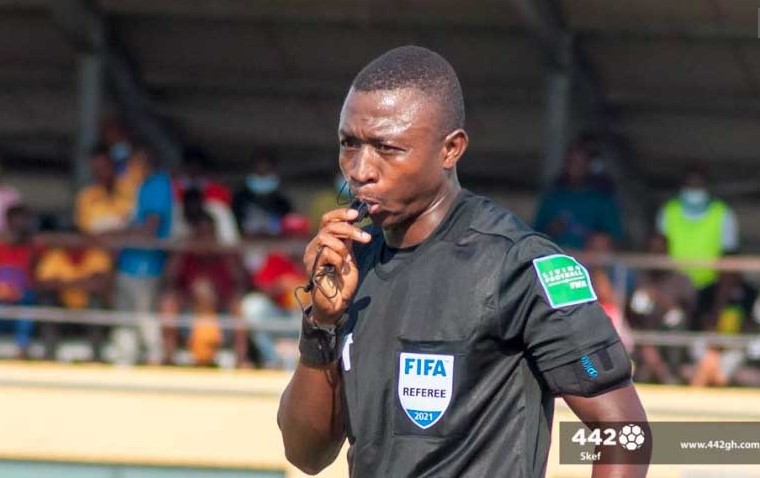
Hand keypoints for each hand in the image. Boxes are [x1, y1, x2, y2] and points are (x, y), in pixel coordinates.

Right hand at [303, 207, 371, 324]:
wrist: (338, 302)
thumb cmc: (343, 280)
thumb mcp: (349, 255)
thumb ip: (348, 240)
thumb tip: (354, 220)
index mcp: (323, 241)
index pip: (327, 219)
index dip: (341, 214)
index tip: (356, 214)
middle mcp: (314, 246)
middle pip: (328, 225)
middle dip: (350, 229)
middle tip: (365, 238)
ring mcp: (311, 256)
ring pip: (326, 237)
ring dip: (343, 247)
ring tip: (348, 261)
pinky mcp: (312, 267)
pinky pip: (326, 253)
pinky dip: (339, 260)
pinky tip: (341, 269)